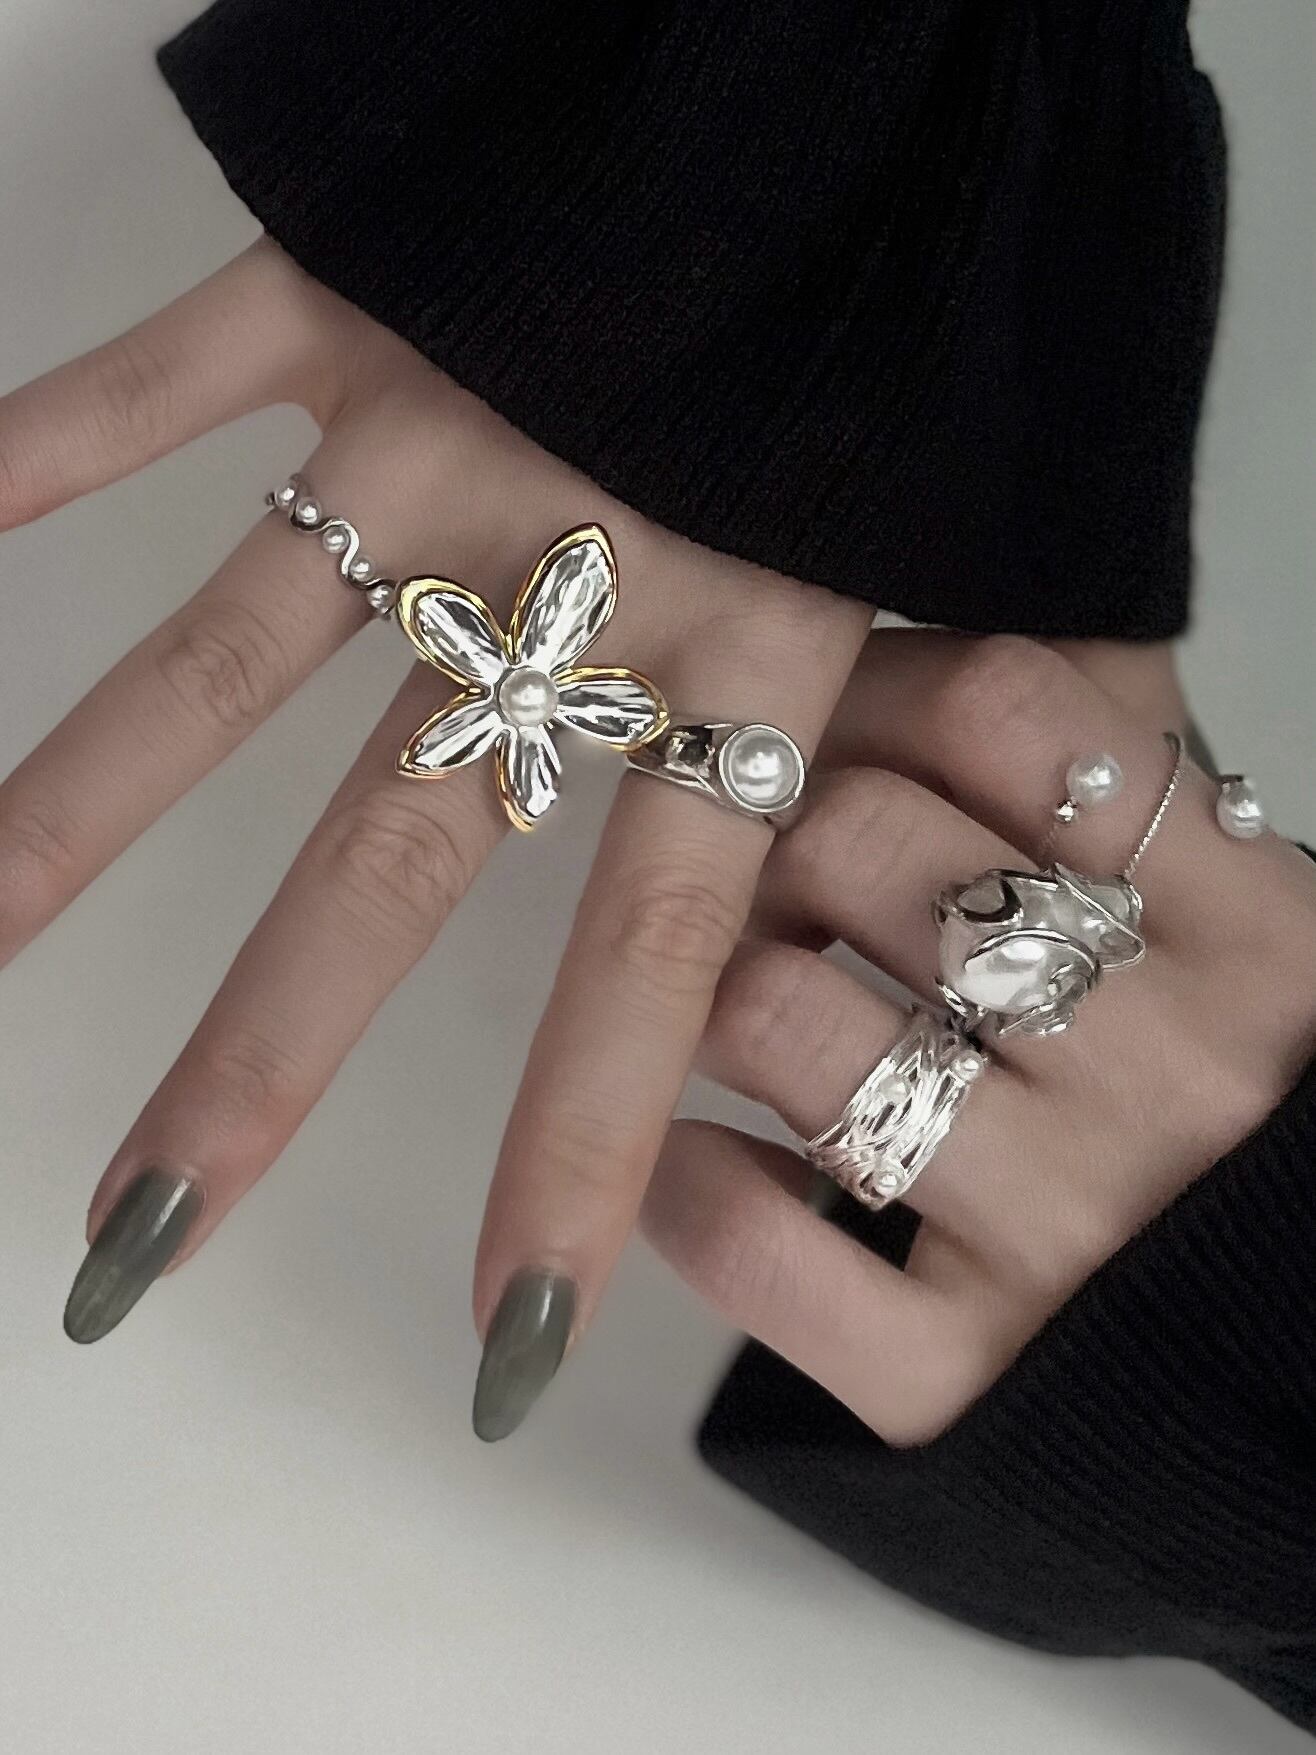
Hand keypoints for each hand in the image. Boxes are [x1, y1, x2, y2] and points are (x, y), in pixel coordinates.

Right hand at [0, 240, 869, 1405]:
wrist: (870, 85)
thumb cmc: (919, 322)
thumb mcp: (979, 538)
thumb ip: (952, 708)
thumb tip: (923, 850)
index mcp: (749, 648)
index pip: (652, 956)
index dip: (578, 1150)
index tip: (506, 1328)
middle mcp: (574, 576)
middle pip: (391, 860)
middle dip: (261, 1056)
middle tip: (142, 1224)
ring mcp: (445, 439)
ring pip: (232, 654)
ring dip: (76, 804)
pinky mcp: (359, 297)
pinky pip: (171, 386)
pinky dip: (38, 450)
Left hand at [643, 632, 1315, 1444]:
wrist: (1300, 1348)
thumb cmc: (1241, 1100)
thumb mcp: (1234, 924)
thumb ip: (1102, 797)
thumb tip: (871, 674)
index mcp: (1252, 931)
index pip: (1000, 709)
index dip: (870, 690)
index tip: (833, 732)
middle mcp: (1167, 1071)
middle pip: (858, 842)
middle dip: (776, 842)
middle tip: (774, 885)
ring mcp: (1068, 1230)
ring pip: (778, 1019)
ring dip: (722, 999)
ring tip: (756, 1017)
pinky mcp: (965, 1381)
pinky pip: (755, 1248)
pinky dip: (690, 1187)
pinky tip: (705, 1158)